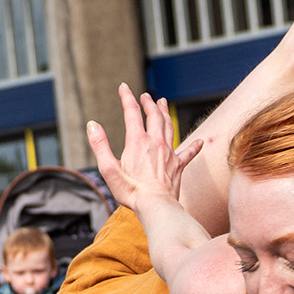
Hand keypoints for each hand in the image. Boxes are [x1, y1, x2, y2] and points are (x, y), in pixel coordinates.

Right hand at [88, 84, 203, 213]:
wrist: (156, 206)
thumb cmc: (131, 191)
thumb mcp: (108, 169)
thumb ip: (99, 145)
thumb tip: (92, 124)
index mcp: (137, 142)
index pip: (132, 112)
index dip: (127, 97)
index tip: (123, 87)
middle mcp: (155, 143)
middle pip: (154, 116)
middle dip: (149, 103)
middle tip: (146, 96)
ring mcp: (169, 153)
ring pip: (169, 127)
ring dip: (165, 113)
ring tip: (163, 103)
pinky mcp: (178, 166)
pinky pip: (188, 153)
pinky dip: (194, 146)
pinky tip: (200, 141)